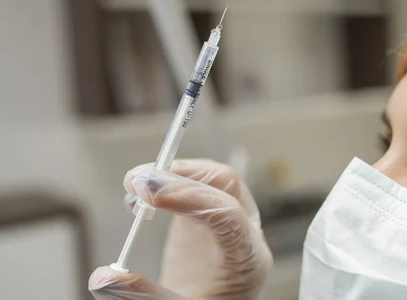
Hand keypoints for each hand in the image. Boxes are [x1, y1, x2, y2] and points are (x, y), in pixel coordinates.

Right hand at [89, 159, 272, 298]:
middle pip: (225, 185)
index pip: (228, 215)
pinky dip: (171, 181)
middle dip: (180, 175)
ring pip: (213, 178)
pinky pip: (199, 184)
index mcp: (248, 259)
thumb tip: (103, 276)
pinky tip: (143, 194)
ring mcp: (233, 220)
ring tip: (134, 186)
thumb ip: (144, 295)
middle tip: (136, 182)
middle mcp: (247, 233)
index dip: (190, 197)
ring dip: (174, 173)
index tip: (150, 193)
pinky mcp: (212, 215)